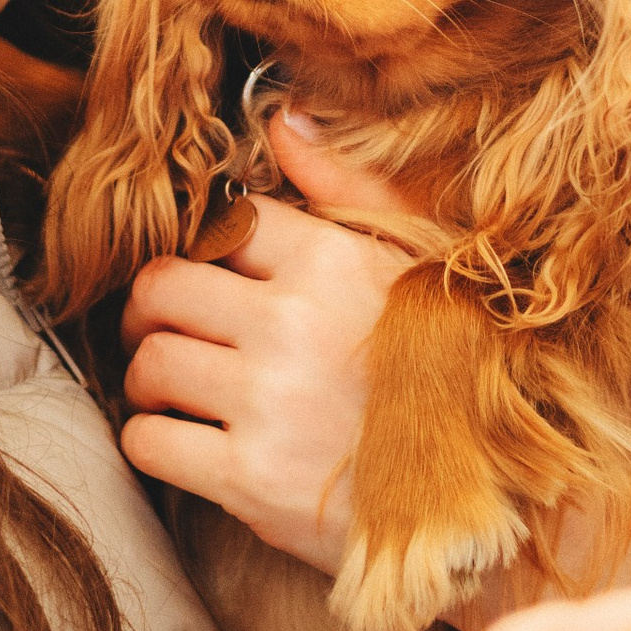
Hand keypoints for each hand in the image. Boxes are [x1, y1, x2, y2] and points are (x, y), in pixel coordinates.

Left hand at [118, 113, 415, 570]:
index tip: (217, 281)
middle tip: (167, 331)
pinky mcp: (249, 480)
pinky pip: (149, 441)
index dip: (212, 251)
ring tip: (178, 390)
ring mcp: (268, 403)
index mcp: (335, 264)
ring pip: (147, 364)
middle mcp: (294, 325)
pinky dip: (154, 441)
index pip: (226, 224)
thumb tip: (283, 120)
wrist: (483, 511)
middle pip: (160, 287)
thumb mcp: (422, 270)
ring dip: (149, 378)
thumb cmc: (452, 382)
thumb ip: (350, 191)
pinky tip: (187, 442)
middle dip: (152, 310)